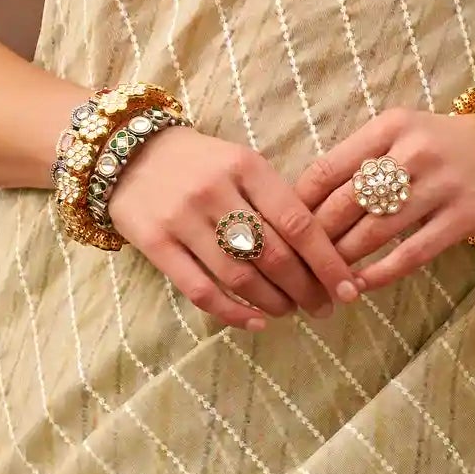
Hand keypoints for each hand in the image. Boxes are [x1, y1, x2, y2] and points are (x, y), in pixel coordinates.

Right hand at [107, 122, 351, 326]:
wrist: (126, 151)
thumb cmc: (198, 162)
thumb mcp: (240, 162)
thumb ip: (275, 199)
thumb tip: (322, 253)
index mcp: (246, 166)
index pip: (298, 223)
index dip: (327, 262)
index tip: (347, 288)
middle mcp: (216, 191)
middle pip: (273, 254)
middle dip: (305, 288)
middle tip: (321, 307)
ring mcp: (182, 218)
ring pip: (240, 276)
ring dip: (272, 303)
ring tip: (288, 312)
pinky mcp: (155, 243)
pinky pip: (200, 290)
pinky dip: (233, 313)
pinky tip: (255, 322)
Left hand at [298, 101, 474, 288]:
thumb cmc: (443, 146)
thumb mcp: (402, 134)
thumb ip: (360, 158)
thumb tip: (303, 200)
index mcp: (391, 127)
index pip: (328, 167)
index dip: (299, 202)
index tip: (281, 226)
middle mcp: (414, 152)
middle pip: (347, 203)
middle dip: (316, 238)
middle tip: (295, 262)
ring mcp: (441, 185)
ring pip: (376, 231)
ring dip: (343, 259)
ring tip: (323, 276)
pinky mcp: (463, 217)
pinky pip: (413, 252)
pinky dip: (382, 273)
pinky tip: (361, 284)